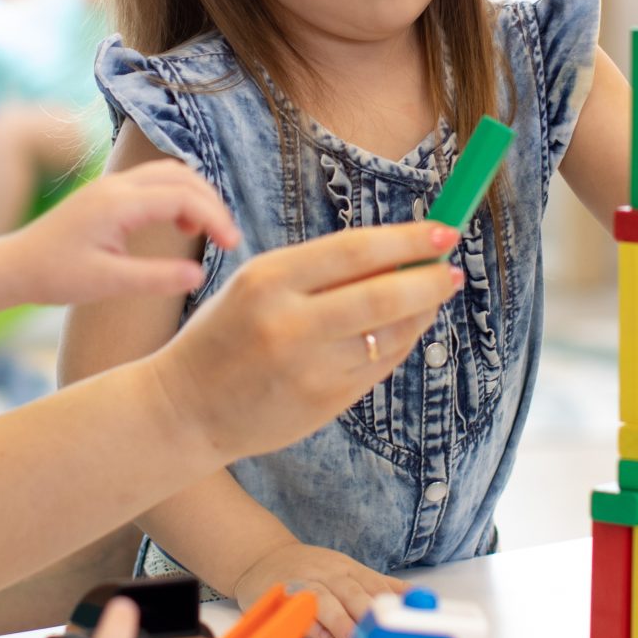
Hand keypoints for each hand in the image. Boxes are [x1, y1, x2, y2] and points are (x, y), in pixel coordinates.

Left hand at [5, 161, 238, 307]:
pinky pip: (152, 181)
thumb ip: (155, 277)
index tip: (231, 247)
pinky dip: (176, 196)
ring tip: (206, 233)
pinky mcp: (107, 193)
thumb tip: (199, 274)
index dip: (215, 218)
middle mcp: (116, 186)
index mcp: (118, 204)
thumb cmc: (55, 276)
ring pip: (168, 173)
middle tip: (227, 241)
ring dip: (195, 196)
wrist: (13, 266)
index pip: (183, 196)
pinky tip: (178, 226)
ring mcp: (110, 185)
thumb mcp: (107, 284)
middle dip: (211, 204)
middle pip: (182, 176)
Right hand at [156, 221, 461, 461]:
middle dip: (429, 279)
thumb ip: (321, 271)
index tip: (444, 230)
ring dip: (422, 312)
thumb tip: (399, 253)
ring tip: (432, 294)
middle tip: (451, 268)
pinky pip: (380, 367)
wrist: (186, 407)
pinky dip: (400, 343)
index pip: (355, 250)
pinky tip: (404, 329)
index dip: (407, 239)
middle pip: (383, 295)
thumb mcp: (258, 285)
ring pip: (390, 334)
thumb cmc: (228, 334)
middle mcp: (289, 324)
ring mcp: (309, 369)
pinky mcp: (324, 404)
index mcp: (269, 280)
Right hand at [230, 543, 404, 637]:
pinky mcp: (281, 596)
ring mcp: (303, 582)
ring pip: (324, 599)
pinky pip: (296, 610)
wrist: (261, 556)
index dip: (390, 601)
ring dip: (340, 621)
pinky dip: (308, 624)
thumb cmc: (310, 568)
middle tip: (381, 634)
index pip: (373, 583)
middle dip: (367, 612)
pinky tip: (320, 636)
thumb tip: (414, 598)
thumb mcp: (346, 569)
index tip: (408, 618)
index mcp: (347, 568)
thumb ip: (377, 585)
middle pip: (351, 590)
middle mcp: (327, 573)